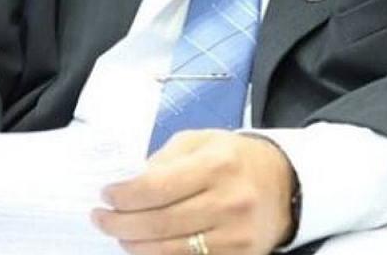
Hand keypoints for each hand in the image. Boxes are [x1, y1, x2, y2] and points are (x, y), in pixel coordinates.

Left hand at [92, 130, 294, 254]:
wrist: (285, 183)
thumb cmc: (234, 159)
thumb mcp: (200, 142)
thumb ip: (163, 159)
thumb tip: (126, 185)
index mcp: (216, 164)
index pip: (156, 186)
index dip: (123, 196)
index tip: (105, 195)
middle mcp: (229, 201)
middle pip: (159, 223)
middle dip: (120, 224)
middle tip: (101, 219)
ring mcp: (236, 235)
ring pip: (170, 251)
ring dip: (135, 246)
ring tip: (120, 236)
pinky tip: (146, 248)